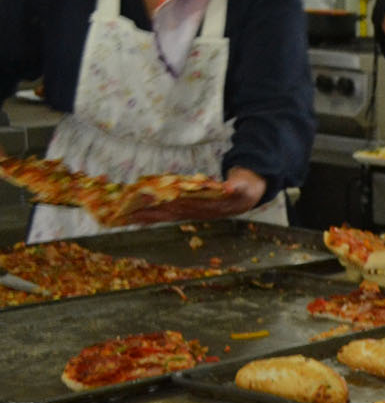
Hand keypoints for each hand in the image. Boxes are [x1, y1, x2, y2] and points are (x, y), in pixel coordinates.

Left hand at [118, 167, 265, 224]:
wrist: (247, 197)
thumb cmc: (245, 188)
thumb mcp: (245, 185)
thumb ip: (239, 186)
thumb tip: (230, 188)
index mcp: (205, 206)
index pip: (178, 206)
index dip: (160, 205)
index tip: (144, 203)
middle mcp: (193, 212)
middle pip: (163, 214)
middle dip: (142, 214)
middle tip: (120, 214)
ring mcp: (188, 212)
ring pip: (160, 216)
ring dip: (140, 217)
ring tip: (120, 217)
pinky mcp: (184, 210)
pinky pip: (162, 214)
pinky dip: (147, 215)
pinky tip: (133, 217)